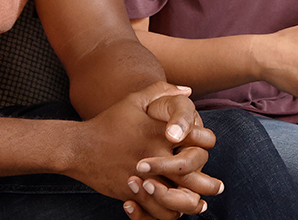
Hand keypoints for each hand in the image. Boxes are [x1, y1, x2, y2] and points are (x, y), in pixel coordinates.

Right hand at [75, 82, 219, 218]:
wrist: (79, 147)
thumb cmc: (109, 121)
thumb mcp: (134, 100)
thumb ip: (162, 91)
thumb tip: (188, 90)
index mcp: (162, 132)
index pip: (198, 140)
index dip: (206, 144)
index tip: (207, 148)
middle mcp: (157, 155)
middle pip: (193, 173)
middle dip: (208, 183)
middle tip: (217, 187)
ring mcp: (145, 177)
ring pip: (178, 198)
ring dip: (191, 203)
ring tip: (200, 204)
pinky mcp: (133, 193)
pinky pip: (157, 210)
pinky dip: (167, 212)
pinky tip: (175, 210)